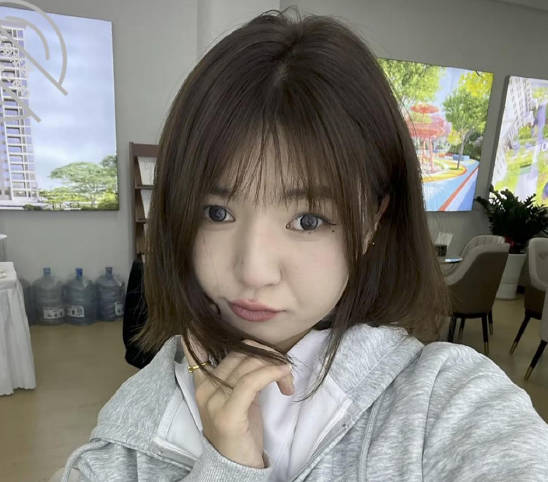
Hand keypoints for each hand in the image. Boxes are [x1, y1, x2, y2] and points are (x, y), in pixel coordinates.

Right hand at [180, 335, 293, 467]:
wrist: (236, 466)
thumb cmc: (241, 429)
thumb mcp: (237, 397)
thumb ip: (240, 374)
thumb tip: (255, 350)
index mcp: (203, 384)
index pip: (198, 353)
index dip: (199, 336)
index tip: (202, 320)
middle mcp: (205, 389)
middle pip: (239, 354)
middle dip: (267, 356)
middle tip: (285, 370)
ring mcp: (214, 401)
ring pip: (248, 365)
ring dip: (275, 365)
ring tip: (287, 379)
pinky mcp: (228, 414)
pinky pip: (251, 382)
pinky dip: (271, 373)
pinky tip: (283, 375)